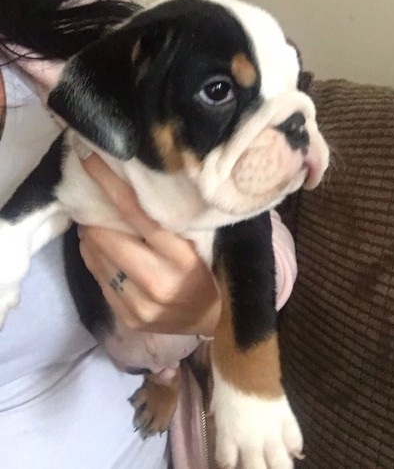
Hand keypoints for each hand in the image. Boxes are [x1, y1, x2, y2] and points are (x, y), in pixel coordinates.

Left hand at [78, 153, 220, 335]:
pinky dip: (94, 259)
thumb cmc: (210, 270)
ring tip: (94, 225)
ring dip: (91, 238)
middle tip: (92, 204)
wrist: (215, 321)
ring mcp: (140, 305)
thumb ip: (171, 221)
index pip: (137, 213)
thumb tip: (134, 188)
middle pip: (107, 238)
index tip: (89, 161)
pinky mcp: (128, 318)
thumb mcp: (199, 241)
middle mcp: (157, 282)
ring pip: (97, 260)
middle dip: (94, 217)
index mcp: (181, 257)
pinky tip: (99, 250)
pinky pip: (99, 280)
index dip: (109, 184)